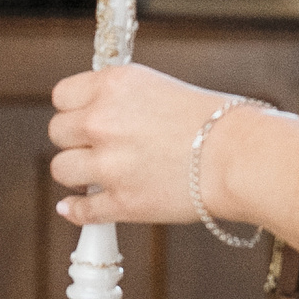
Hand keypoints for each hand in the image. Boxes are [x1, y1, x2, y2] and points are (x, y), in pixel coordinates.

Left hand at [48, 64, 249, 227]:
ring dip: (76, 174)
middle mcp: (103, 121)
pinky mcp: (121, 203)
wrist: (241, 157)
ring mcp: (109, 165)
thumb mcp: (158, 88)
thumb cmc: (215, 120)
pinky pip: (81, 211)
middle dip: (75, 141)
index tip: (84, 118)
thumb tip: (92, 112)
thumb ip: (119, 99)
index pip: (62, 96)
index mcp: (113, 86)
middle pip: (57, 132)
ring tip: (97, 174)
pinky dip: (77, 211)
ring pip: (61, 170)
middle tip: (96, 147)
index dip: (73, 109)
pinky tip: (75, 208)